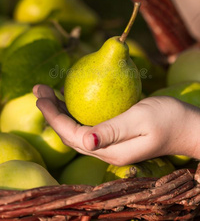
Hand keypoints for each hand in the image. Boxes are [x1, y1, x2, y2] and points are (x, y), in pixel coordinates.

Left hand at [33, 84, 199, 165]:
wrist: (188, 125)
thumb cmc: (169, 118)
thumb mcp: (142, 119)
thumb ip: (113, 130)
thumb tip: (84, 141)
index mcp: (111, 151)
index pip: (73, 135)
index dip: (53, 117)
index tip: (40, 96)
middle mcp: (107, 151)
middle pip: (70, 134)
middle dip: (51, 113)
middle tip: (38, 89)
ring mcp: (111, 144)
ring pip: (77, 130)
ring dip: (60, 112)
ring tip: (47, 93)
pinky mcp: (115, 135)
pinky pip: (88, 125)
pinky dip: (75, 112)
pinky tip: (71, 99)